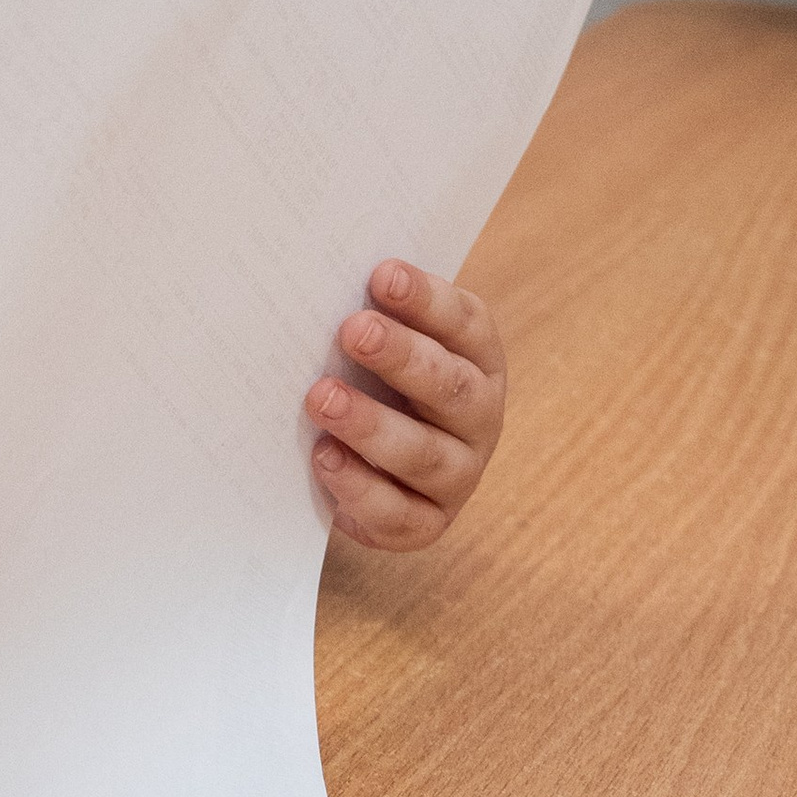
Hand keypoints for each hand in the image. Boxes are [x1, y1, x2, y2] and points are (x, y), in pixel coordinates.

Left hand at [305, 260, 505, 549]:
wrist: (379, 462)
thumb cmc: (377, 377)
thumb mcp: (381, 339)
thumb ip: (369, 313)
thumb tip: (317, 279)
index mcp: (477, 356)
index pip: (464, 323)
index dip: (426, 300)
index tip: (381, 274)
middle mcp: (479, 415)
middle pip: (451, 386)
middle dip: (402, 357)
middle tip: (352, 330)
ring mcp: (459, 474)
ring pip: (424, 453)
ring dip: (372, 425)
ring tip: (322, 397)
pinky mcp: (427, 522)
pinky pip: (399, 513)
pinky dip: (360, 487)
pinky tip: (323, 457)